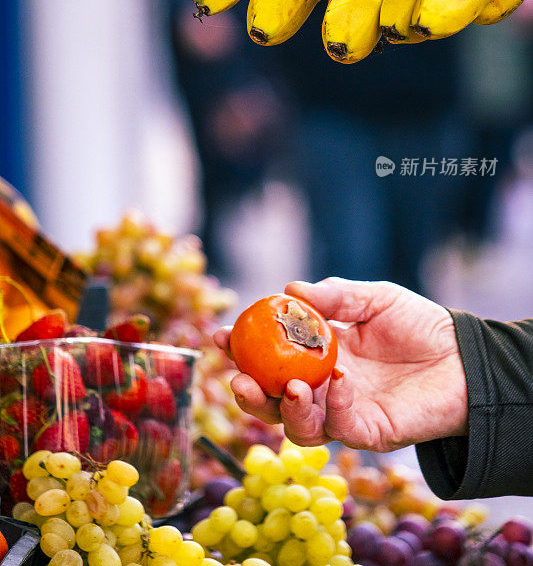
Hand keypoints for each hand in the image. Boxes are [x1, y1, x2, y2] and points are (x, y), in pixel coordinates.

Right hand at [214, 278, 467, 450]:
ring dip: (285, 409)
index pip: (269, 357)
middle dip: (247, 393)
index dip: (240, 350)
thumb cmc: (419, 324)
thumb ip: (334, 296)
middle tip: (239, 378)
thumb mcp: (373, 298)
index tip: (221, 335)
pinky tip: (342, 381)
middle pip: (271, 401)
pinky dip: (333, 406)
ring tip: (292, 386)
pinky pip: (339, 427)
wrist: (464, 356)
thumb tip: (289, 288)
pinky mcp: (368, 433)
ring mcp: (342, 412)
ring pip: (297, 426)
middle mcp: (322, 387)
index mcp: (317, 354)